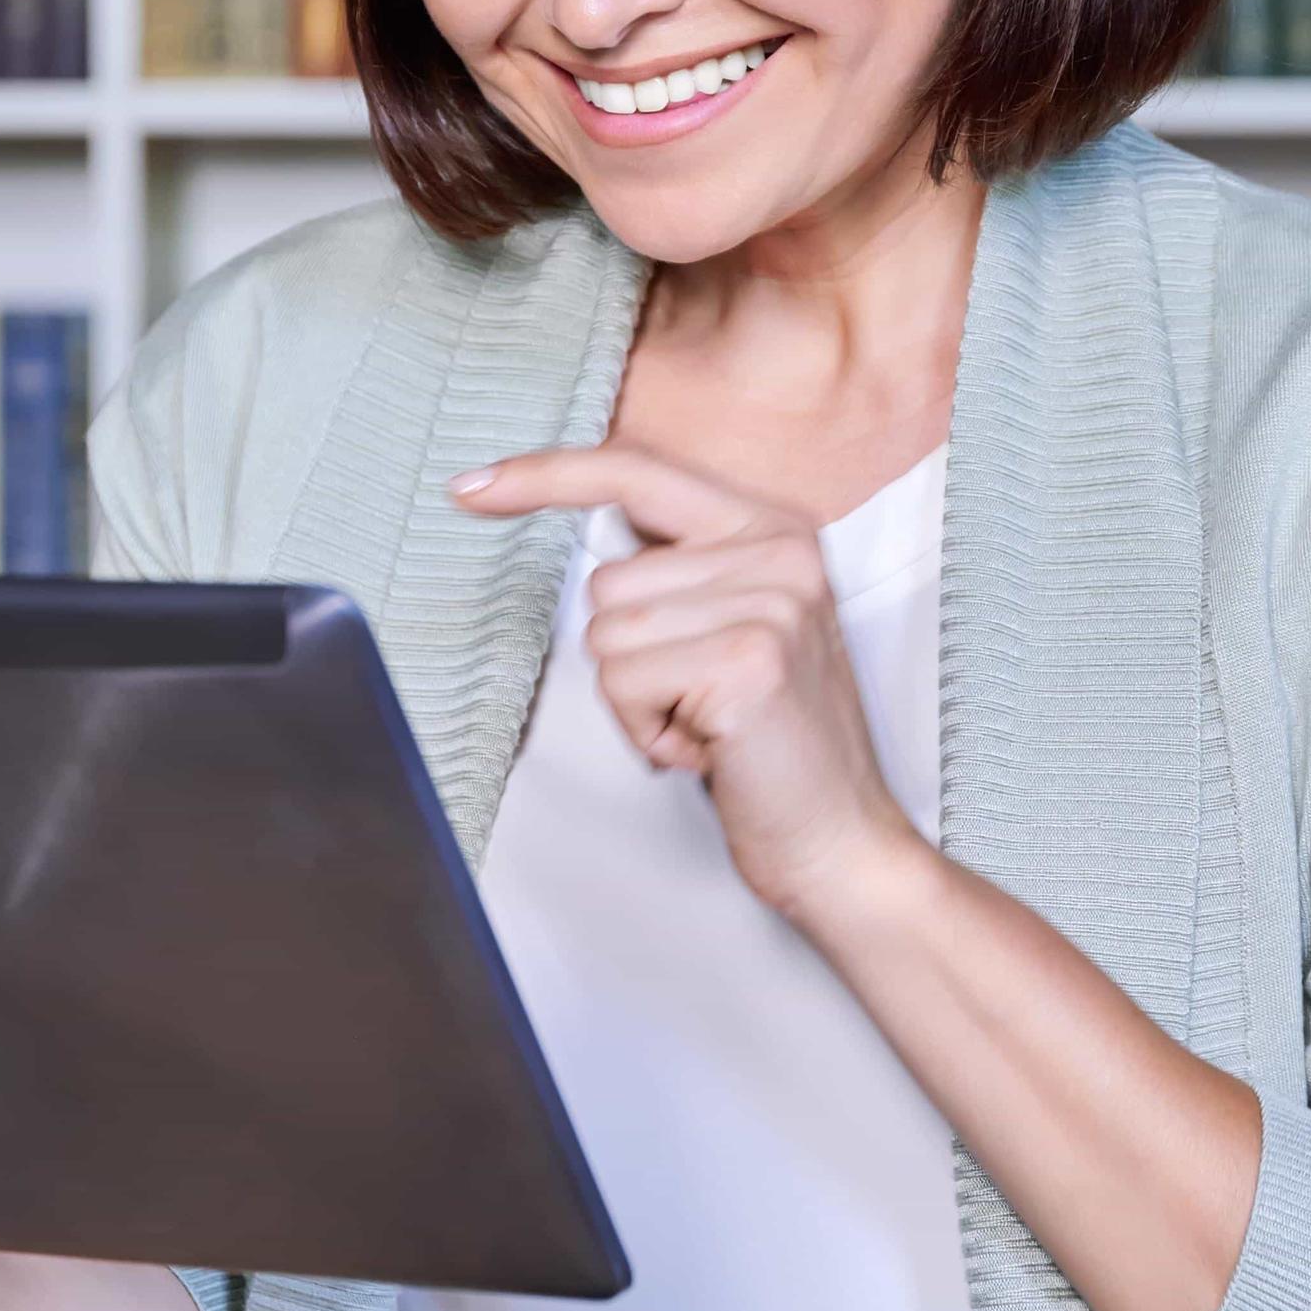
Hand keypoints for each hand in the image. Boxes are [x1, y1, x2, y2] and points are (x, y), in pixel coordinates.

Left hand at [450, 442, 925, 920]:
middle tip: (700, 702)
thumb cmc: (769, 745)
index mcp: (774, 529)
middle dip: (630, 660)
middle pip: (605, 583)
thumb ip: (679, 572)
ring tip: (707, 724)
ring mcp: (770, 603)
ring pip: (606, 637)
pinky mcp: (748, 660)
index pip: (637, 470)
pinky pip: (623, 683)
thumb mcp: (736, 630)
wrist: (838, 840)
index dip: (545, 474)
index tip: (471, 487)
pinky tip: (709, 747)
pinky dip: (648, 732)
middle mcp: (780, 551)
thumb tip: (586, 530)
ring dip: (637, 702)